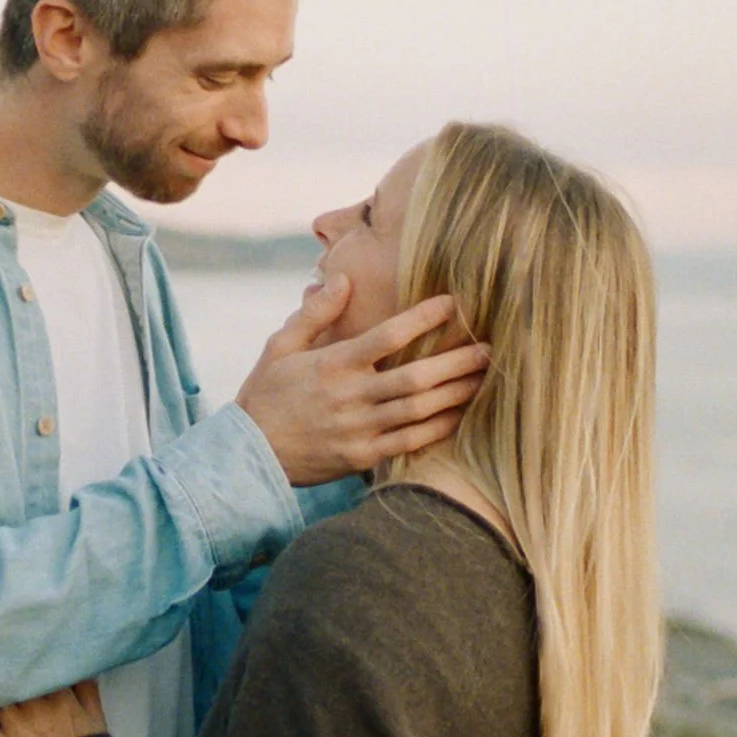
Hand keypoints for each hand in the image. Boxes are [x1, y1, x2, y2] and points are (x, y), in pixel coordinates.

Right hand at [235, 278, 488, 485]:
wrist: (248, 455)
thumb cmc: (265, 394)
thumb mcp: (280, 346)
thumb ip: (315, 313)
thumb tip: (343, 279)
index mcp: (333, 364)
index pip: (386, 336)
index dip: (423, 318)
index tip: (452, 303)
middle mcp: (351, 397)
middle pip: (416, 376)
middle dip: (457, 361)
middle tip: (488, 346)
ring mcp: (359, 430)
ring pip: (420, 410)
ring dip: (457, 392)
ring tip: (485, 377)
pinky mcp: (363, 457)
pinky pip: (411, 442)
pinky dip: (439, 428)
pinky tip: (461, 414)